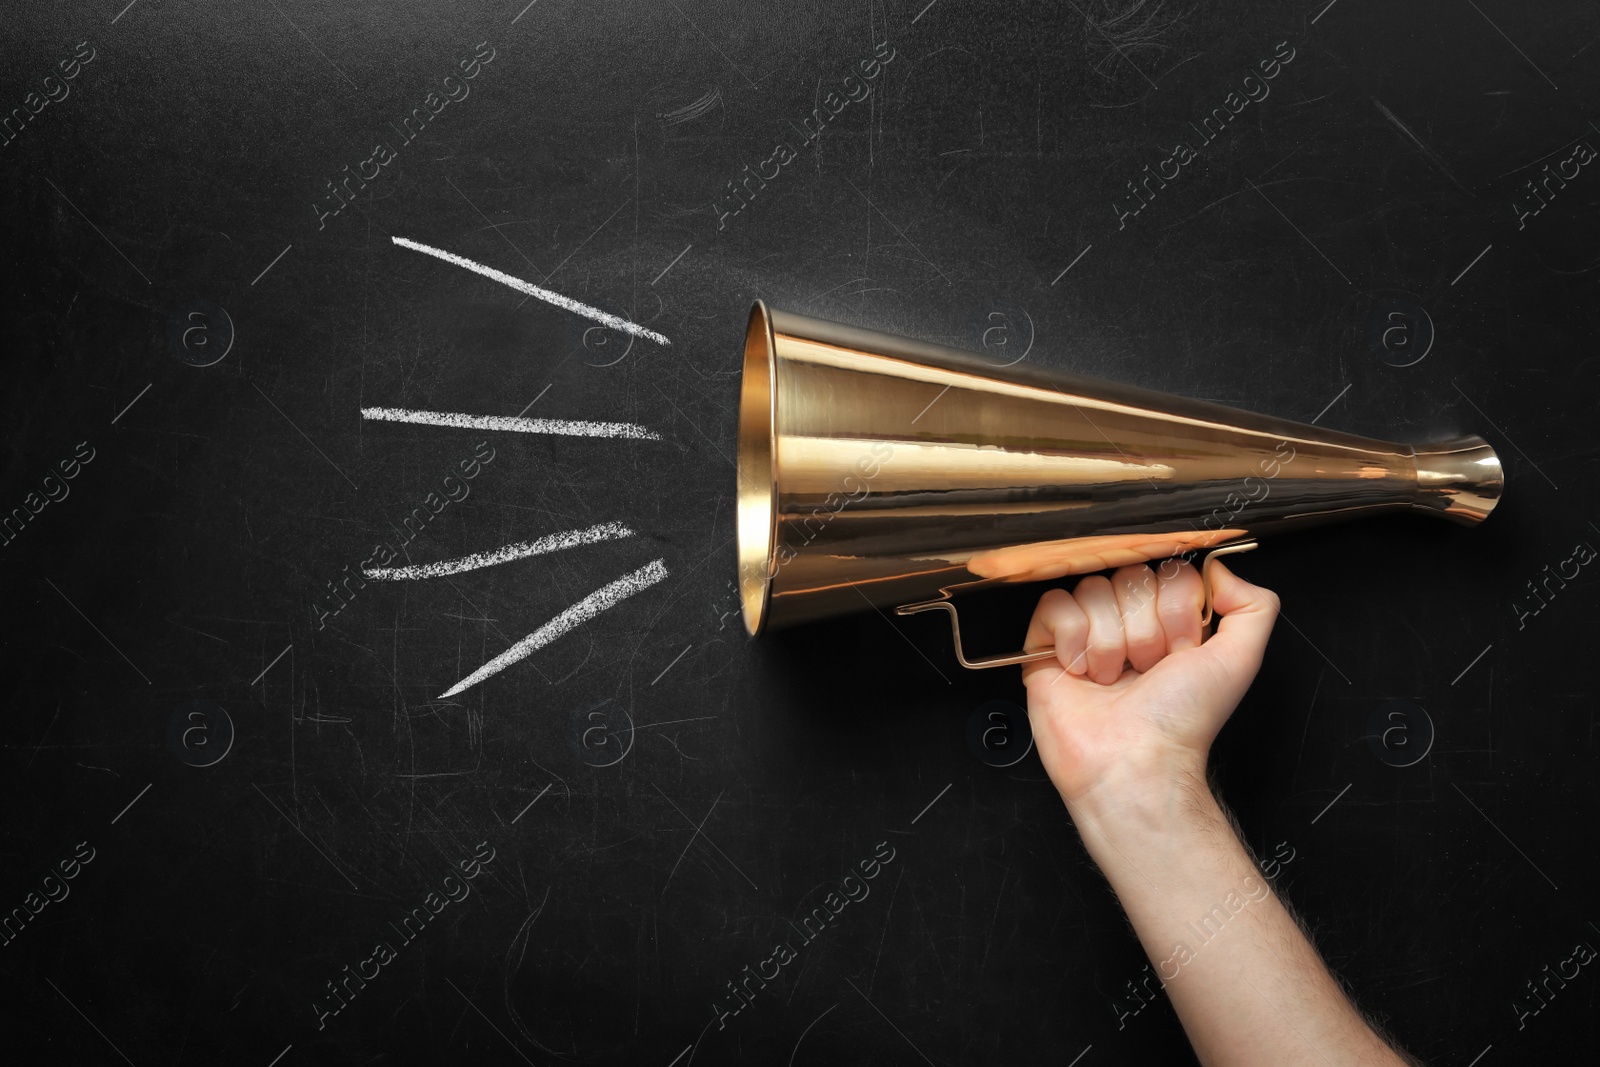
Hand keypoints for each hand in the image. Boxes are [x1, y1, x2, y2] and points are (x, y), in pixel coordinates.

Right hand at [1021, 558, 1278, 813]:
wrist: (1134, 763)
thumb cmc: (1181, 722)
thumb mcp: (1239, 659)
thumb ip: (1253, 605)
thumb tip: (1219, 566)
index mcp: (1169, 624)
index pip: (1168, 571)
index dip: (1176, 609)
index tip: (1180, 652)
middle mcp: (1127, 625)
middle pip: (1129, 576)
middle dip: (1143, 628)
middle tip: (1145, 669)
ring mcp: (1085, 634)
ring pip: (1092, 589)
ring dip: (1109, 640)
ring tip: (1112, 678)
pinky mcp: (1045, 647)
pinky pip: (1054, 605)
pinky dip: (1072, 638)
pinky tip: (1082, 671)